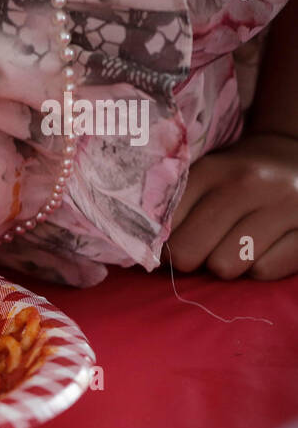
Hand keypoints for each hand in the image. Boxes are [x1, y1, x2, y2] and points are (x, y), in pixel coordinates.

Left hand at [168, 133, 297, 279]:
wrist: (294, 155)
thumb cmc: (236, 179)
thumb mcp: (202, 179)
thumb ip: (170, 209)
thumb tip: (145, 251)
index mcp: (212, 171)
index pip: (163, 228)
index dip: (162, 244)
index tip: (171, 242)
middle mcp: (249, 183)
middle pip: (188, 254)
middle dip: (190, 260)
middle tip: (204, 248)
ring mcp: (285, 204)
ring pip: (226, 267)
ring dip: (225, 264)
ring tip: (235, 245)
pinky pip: (264, 272)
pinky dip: (258, 268)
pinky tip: (264, 248)